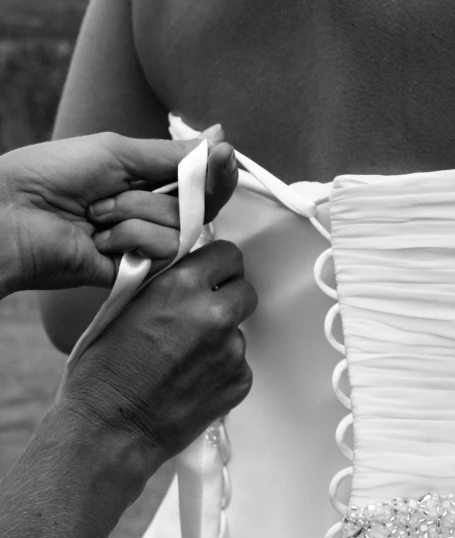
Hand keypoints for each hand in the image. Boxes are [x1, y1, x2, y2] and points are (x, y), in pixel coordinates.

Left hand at [0, 130, 236, 296]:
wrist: (15, 214)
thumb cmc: (53, 176)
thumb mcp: (117, 152)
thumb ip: (172, 155)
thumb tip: (217, 138)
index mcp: (147, 184)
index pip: (201, 184)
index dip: (216, 174)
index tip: (225, 158)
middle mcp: (151, 217)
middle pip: (197, 208)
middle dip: (160, 193)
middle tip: (115, 190)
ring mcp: (144, 247)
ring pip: (178, 229)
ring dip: (132, 214)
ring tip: (95, 217)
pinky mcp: (137, 273)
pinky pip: (161, 253)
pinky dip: (128, 239)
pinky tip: (99, 242)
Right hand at [60, 240, 256, 472]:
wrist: (112, 430)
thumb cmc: (105, 374)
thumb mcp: (122, 308)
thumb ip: (162, 285)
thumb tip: (185, 273)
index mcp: (181, 287)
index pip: (228, 255)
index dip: (218, 267)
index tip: (210, 277)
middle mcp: (213, 314)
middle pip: (245, 291)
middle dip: (226, 298)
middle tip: (201, 316)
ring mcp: (231, 351)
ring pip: (239, 330)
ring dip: (221, 338)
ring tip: (185, 359)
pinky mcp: (239, 382)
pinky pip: (239, 364)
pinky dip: (222, 369)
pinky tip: (192, 381)